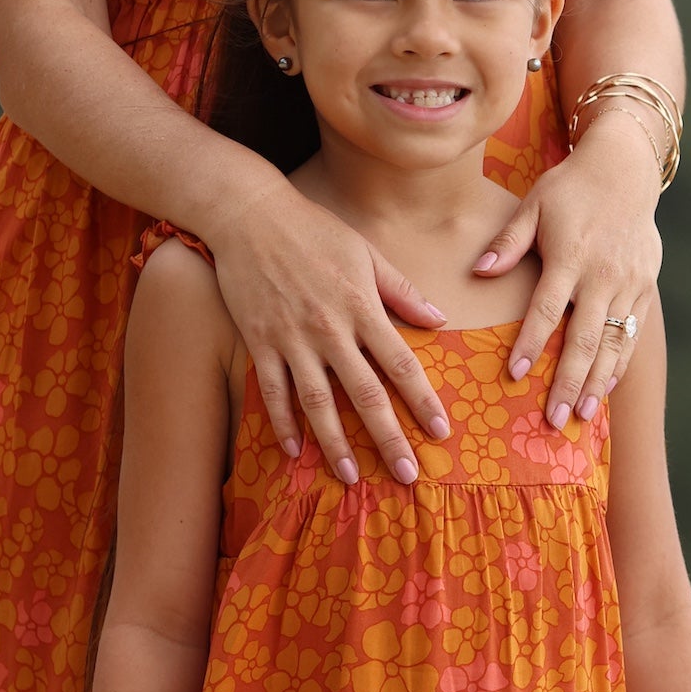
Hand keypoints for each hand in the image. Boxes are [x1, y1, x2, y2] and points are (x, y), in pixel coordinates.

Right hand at [207, 173, 451, 484]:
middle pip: (364, 394)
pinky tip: (295, 451)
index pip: (401, 363)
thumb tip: (441, 320)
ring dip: (336, 443)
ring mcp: (292, 338)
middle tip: (407, 475)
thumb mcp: (367, 253)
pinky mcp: (260, 341)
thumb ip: (402, 292)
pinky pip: (273, 391)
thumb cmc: (313, 229)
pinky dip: (283, 423)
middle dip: (388, 437)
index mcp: (362, 306)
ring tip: (352, 477)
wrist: (249, 214)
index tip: (441, 433)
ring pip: (317, 403)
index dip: (422, 400)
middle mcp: (330, 329)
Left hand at [474, 108, 662, 424]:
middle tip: (555, 418)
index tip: (516, 374)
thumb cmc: (570, 188)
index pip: (547, 308)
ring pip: (614, 342)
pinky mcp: (645, 287)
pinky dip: (620, 364)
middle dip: (569, 380)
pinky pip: (633, 334)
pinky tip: (607, 389)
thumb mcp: (533, 205)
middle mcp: (603, 275)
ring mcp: (628, 284)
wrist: (626, 170)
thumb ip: (508, 242)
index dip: (531, 342)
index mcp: (571, 255)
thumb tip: (478, 272)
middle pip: (585, 337)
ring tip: (583, 416)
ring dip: (598, 382)